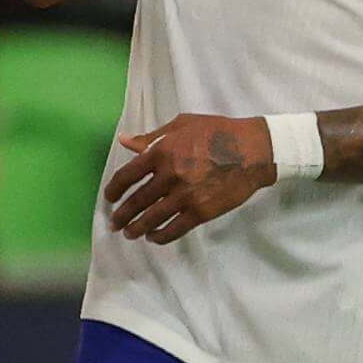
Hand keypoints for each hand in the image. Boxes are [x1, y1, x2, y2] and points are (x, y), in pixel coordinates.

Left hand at [103, 113, 276, 242]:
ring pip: (151, 219)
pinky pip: (174, 230)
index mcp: (161, 152)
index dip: (114, 190)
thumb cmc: (218, 132)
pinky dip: (160, 236)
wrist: (253, 150)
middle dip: (121, 216)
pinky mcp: (200, 212)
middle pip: (136, 201)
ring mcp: (184, 196)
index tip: (109, 198)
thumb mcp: (182, 125)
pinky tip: (153, 237)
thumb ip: (152, 137)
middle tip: (114, 224)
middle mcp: (169, 175)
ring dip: (136, 229)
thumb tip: (124, 141)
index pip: (127, 176)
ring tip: (130, 234)